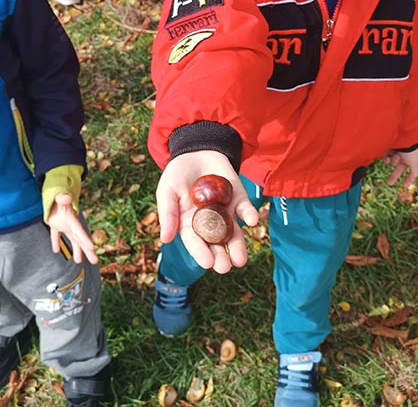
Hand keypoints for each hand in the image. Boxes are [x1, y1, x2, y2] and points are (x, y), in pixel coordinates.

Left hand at [46, 193, 97, 263]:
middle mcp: (71, 225)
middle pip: (81, 240)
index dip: (85, 240)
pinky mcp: (56, 225)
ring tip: (78, 261)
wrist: (57, 194)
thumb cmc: (60, 196)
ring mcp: (64, 226)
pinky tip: (56, 251)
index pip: (80, 232)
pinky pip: (56, 236)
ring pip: (73, 240)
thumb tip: (65, 196)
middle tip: (95, 260)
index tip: (92, 248)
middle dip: (87, 250)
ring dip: (76, 250)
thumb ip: (63, 198)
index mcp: (72, 221)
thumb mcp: (62, 198)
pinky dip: (56, 242)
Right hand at [156, 150, 258, 274]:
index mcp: (189, 224)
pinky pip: (245, 210)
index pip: (196, 242)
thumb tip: (165, 239)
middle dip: (221, 256)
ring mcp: (225, 212)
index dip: (201, 253)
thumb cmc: (177, 173)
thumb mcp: (167, 190)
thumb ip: (168, 213)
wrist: (197, 150)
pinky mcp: (238, 199)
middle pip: (216, 242)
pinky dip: (249, 215)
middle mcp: (209, 222)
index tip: (208, 263)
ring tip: (240, 260)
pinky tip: (252, 221)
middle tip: (225, 267)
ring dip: (238, 245)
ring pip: (233, 232)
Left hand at [381, 148, 417, 187]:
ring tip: (395, 157)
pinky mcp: (386, 149)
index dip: (408, 179)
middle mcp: (403, 157)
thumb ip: (414, 175)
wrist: (403, 138)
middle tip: (389, 183)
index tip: (404, 186)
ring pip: (391, 163)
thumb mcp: (416, 165)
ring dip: (393, 162)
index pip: (410, 172)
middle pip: (397, 169)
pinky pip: (385, 158)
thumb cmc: (411, 152)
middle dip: (393, 177)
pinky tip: (389, 156)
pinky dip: (387, 159)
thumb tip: (408, 185)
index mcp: (411, 160)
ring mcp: (394, 153)